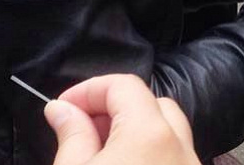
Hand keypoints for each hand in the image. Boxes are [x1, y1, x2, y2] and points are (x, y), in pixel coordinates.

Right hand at [46, 74, 198, 164]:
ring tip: (99, 151)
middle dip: (117, 109)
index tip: (62, 107)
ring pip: (169, 134)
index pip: (124, 85)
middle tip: (82, 128)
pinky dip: (150, 154)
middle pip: (154, 105)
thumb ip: (71, 134)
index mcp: (151, 134)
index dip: (89, 90)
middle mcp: (181, 148)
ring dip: (134, 132)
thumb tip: (62, 109)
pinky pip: (173, 158)